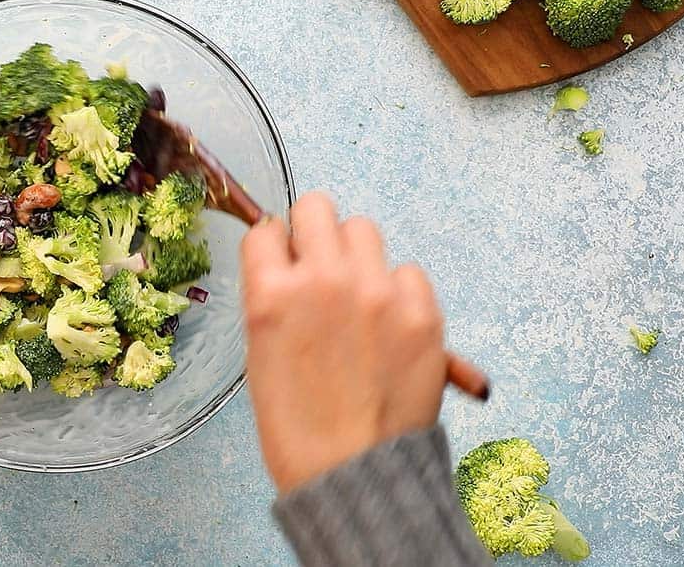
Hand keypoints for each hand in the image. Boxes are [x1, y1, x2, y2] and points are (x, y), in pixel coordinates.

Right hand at [240, 193, 486, 492]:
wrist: (353, 474)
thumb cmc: (297, 425)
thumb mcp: (262, 353)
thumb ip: (275, 299)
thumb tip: (291, 263)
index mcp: (271, 294)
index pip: (267, 230)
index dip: (274, 248)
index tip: (283, 264)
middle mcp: (323, 281)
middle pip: (318, 208)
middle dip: (314, 233)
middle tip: (319, 269)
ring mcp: (376, 293)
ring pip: (364, 229)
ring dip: (355, 255)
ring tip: (357, 297)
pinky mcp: (421, 311)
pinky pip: (408, 271)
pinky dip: (397, 291)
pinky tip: (388, 328)